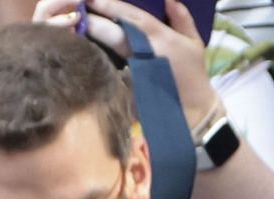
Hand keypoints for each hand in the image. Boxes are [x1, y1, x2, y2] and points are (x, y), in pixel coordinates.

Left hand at [38, 0, 221, 130]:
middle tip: (78, 10)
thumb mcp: (194, 44)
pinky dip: (98, 58)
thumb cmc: (195, 76)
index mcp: (162, 38)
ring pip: (109, 49)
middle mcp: (148, 51)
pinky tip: (86, 51)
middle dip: (94, 20)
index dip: (109, 5)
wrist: (195, 113)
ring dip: (92, 38)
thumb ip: (182, 19)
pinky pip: (110, 68)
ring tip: (78, 27)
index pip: (131, 16)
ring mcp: (138, 70)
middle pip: (114, 32)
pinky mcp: (130, 87)